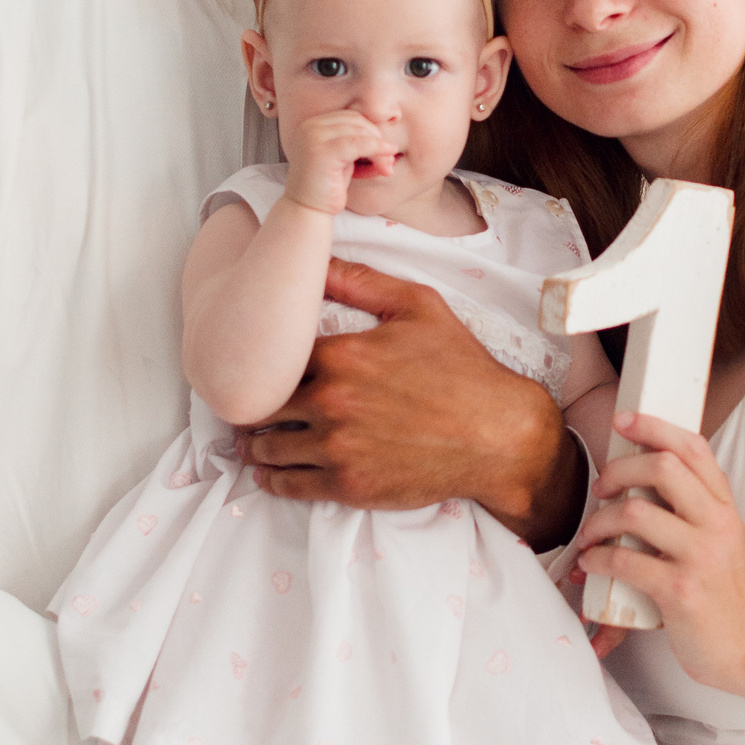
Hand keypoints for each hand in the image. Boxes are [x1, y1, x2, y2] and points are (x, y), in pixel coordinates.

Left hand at [240, 259, 583, 540]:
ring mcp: (337, 447)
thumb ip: (361, 280)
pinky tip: (267, 474)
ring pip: (269, 448)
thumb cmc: (462, 368)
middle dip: (254, 404)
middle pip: (263, 404)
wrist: (498, 435)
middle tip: (246, 406)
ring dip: (256, 445)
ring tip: (251, 442)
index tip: (256, 364)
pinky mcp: (348, 486)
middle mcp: (331, 401)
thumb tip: (315, 259)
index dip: (264, 360)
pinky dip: (271, 479)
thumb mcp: (419, 307)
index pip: (276, 356)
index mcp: (341, 354)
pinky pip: (289, 485)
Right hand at [280, 109, 397, 216]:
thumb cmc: (328, 186)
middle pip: (356, 121)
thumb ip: (357, 141)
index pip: (351, 117)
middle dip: (378, 138)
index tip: (386, 150)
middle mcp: (310, 126)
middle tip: (390, 161)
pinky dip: (376, 151)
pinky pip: (358, 144)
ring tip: (388, 166)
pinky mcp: (320, 152)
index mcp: (313, 124)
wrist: (308, 210)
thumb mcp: (344, 158)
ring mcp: (313, 137)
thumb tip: (387, 134)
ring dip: (379, 147)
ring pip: (359, 131)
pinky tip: (386, 164)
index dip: (372, 132)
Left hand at [575, 411, 744, 693]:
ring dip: (599, 522)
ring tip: (589, 536)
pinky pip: (626, 561)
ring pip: (636, 514)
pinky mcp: (681, 590)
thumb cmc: (723, 590)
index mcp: (724, 505)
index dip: (654, 426)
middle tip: (600, 489)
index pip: (693, 447)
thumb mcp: (719, 537)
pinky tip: (590, 564)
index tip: (623, 421)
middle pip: (662, 468)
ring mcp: (701, 557)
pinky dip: (597, 559)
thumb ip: (691, 506)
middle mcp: (717, 524)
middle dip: (619, 471)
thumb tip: (640, 475)